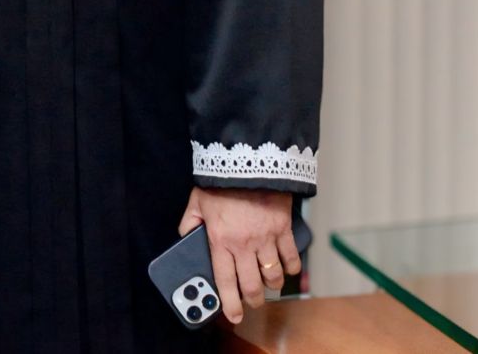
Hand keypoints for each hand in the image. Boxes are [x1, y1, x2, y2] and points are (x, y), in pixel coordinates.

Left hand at [176, 187, 300, 324]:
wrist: (249, 161)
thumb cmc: (221, 182)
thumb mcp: (196, 202)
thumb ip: (189, 223)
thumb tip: (186, 239)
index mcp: (220, 241)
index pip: (224, 281)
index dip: (230, 304)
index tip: (234, 316)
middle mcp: (243, 245)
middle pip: (251, 286)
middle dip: (252, 299)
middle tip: (252, 301)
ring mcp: (266, 238)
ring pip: (273, 276)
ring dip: (271, 285)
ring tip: (268, 284)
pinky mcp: (283, 229)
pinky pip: (291, 258)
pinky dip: (290, 267)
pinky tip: (286, 268)